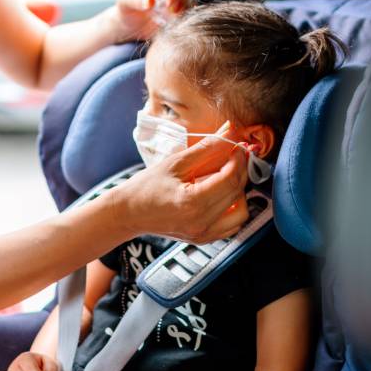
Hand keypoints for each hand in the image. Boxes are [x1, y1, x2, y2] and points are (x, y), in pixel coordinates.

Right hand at [109, 122, 249, 243]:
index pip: (230, 178)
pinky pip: (232, 225)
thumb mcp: (176, 162)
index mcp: (192, 202)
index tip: (236, 146)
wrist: (129, 212)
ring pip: (241, 212)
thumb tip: (230, 132)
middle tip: (233, 156)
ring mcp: (202, 234)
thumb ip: (207, 148)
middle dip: (240, 170)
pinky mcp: (203, 238)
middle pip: (238, 193)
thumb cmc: (146, 186)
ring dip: (239, 192)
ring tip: (226, 177)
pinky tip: (221, 194)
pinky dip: (233, 208)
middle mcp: (200, 222)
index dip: (238, 159)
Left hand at [112, 0, 195, 41]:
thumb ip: (136, 0)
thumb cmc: (126, 10)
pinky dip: (188, 11)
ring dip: (185, 5)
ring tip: (175, 18)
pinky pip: (191, 3)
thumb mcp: (125, 4)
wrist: (131, 24)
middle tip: (173, 13)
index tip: (169, 4)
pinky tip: (180, 20)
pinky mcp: (181, 1)